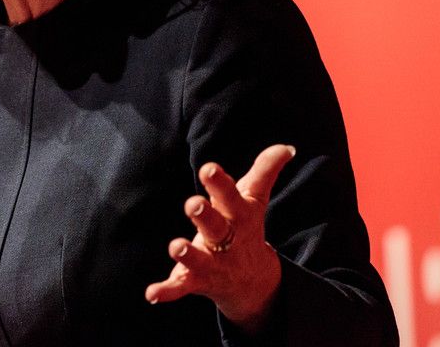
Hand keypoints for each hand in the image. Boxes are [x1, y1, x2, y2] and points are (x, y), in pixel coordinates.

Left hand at [144, 144, 295, 332]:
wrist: (253, 281)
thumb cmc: (245, 226)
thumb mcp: (254, 199)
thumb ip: (266, 170)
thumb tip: (287, 147)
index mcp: (237, 216)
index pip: (230, 197)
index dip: (220, 184)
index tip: (209, 168)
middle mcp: (225, 240)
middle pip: (216, 227)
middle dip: (204, 216)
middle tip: (193, 204)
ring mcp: (212, 263)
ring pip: (199, 259)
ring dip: (187, 254)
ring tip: (176, 246)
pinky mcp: (196, 281)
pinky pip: (181, 286)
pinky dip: (167, 291)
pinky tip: (151, 293)